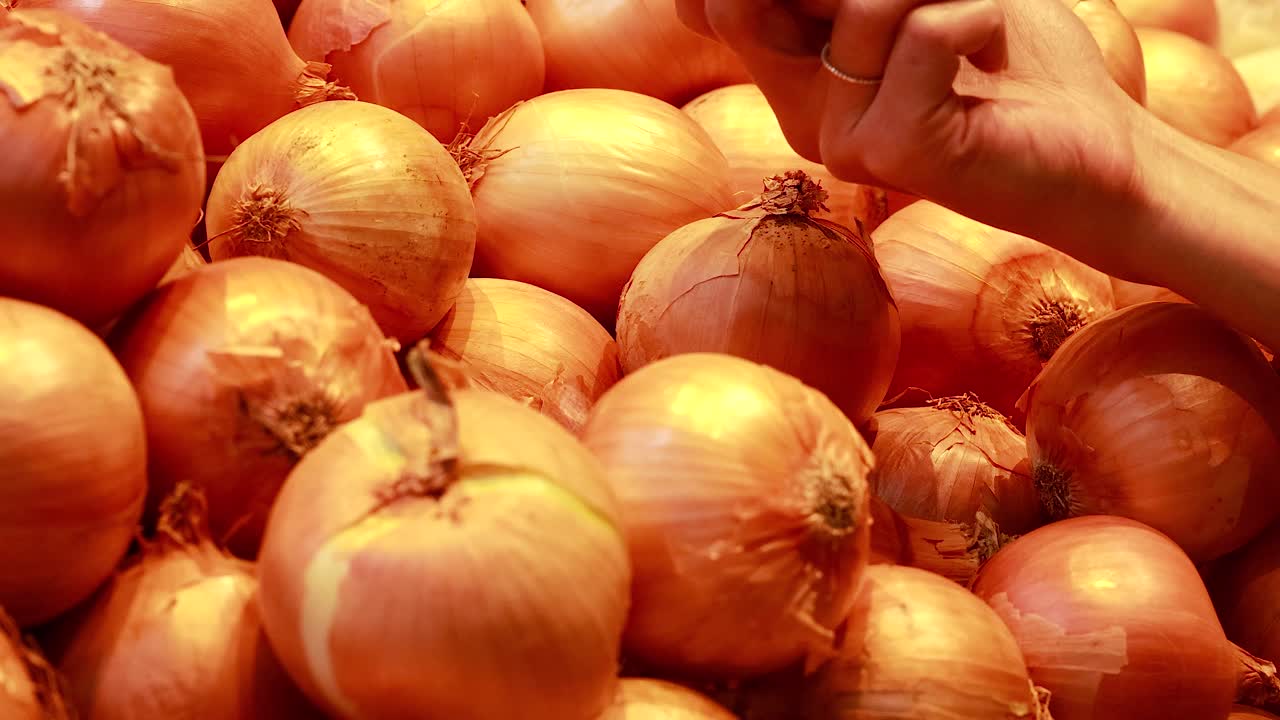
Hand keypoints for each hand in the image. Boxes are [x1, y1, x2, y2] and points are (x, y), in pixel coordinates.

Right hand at [680, 0, 1147, 278]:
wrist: (1105, 160)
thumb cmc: (1022, 67)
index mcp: (797, 79)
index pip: (722, 7)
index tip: (900, 8)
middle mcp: (802, 116)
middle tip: (943, 3)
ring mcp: (839, 140)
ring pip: (863, 1)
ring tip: (981, 28)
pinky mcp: (891, 154)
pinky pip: (924, 30)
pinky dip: (981, 16)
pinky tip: (994, 61)